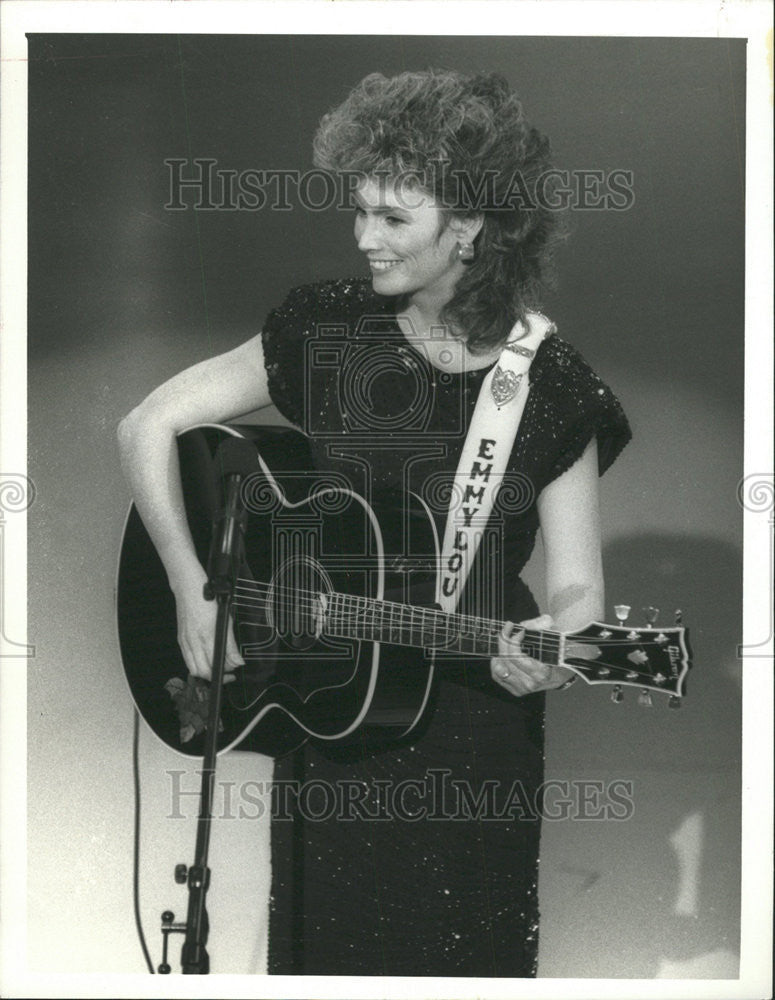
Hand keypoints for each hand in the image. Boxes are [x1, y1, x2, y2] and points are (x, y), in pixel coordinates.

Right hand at [172, 568, 243, 682]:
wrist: (188, 587)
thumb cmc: (207, 598)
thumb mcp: (225, 619)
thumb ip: (230, 644)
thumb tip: (237, 661)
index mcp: (205, 635)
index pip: (215, 665)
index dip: (227, 670)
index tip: (235, 668)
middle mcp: (193, 641)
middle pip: (203, 672)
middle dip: (217, 675)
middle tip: (229, 670)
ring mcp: (185, 641)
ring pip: (193, 669)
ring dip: (207, 672)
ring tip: (218, 665)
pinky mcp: (180, 639)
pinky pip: (187, 659)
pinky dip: (197, 664)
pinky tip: (206, 658)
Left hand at [491, 614, 574, 696]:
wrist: (561, 674)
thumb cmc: (558, 654)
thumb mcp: (555, 636)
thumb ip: (543, 625)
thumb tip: (524, 625)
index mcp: (542, 673)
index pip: (517, 657)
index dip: (514, 641)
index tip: (520, 631)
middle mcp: (531, 683)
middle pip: (507, 660)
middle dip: (504, 640)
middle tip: (508, 628)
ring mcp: (522, 689)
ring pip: (499, 668)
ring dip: (500, 651)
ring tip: (506, 639)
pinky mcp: (515, 690)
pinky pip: (497, 676)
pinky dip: (496, 663)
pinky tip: (502, 654)